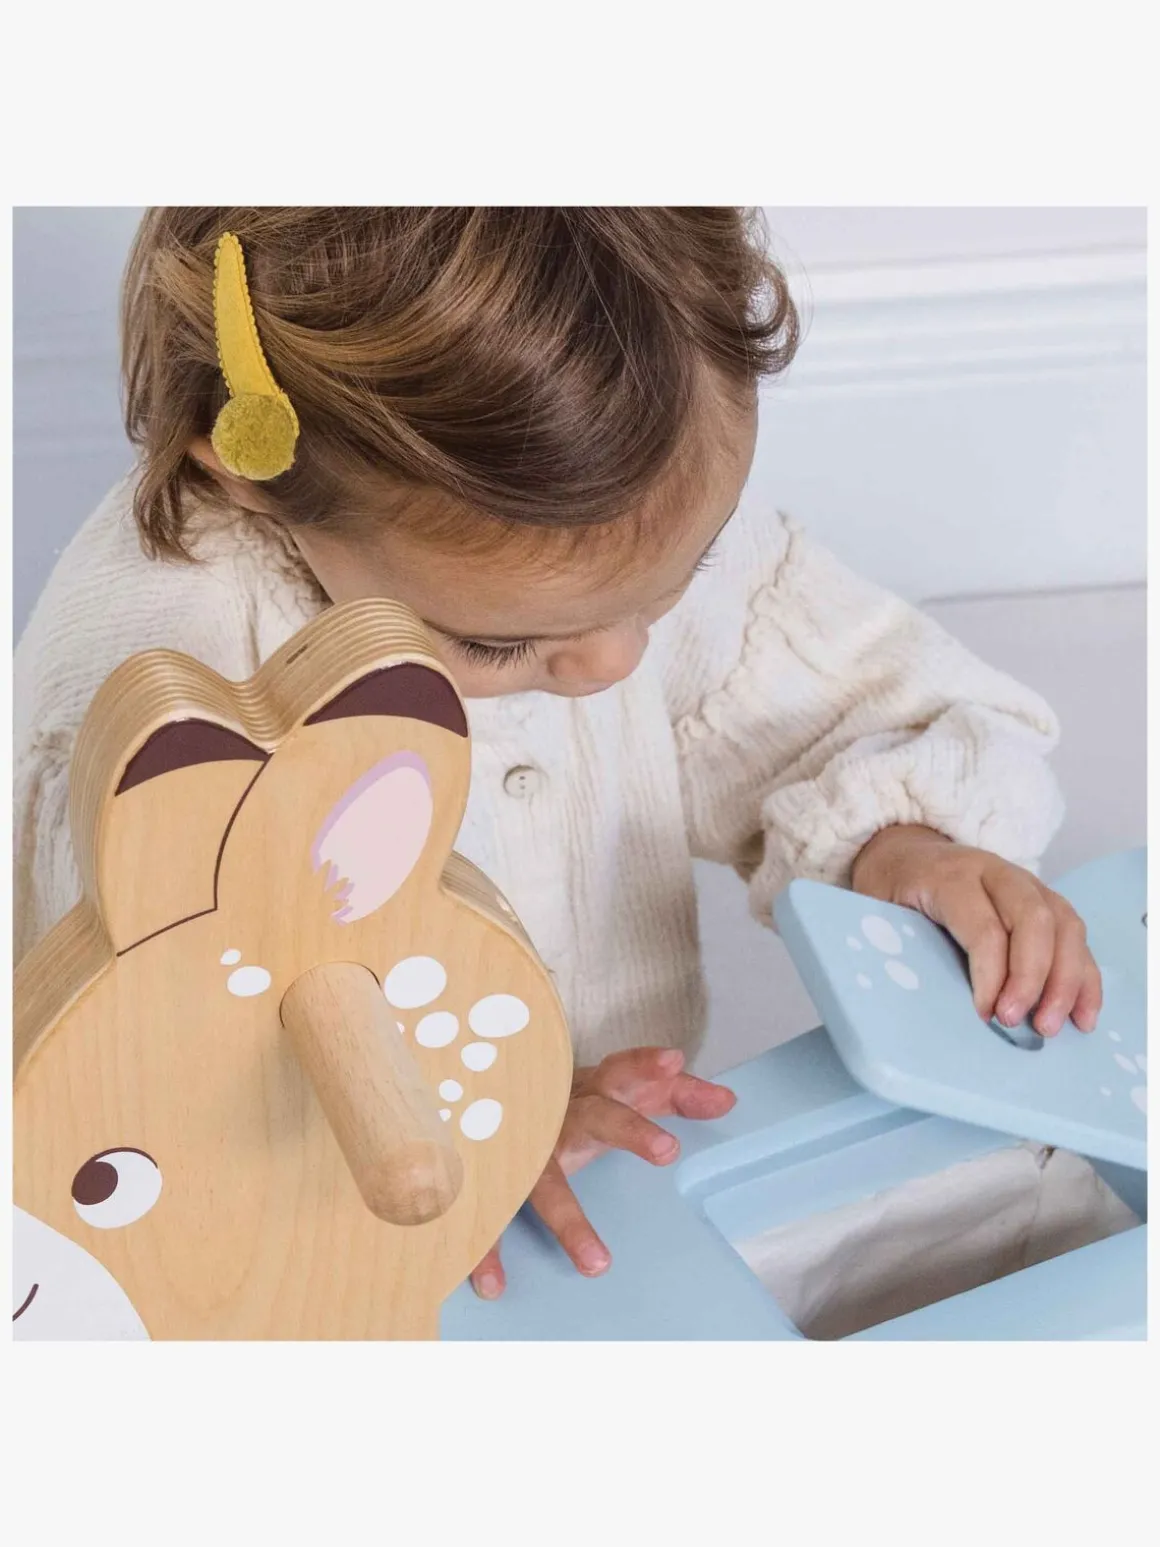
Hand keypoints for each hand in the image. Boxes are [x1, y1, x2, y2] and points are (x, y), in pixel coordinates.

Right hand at [470, 1046, 735, 1298]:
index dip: (646, 1065)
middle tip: (668, 1151)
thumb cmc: (577, 1099)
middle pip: (595, 1116)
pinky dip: (485, 1248)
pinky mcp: (496, 1181)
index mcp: (592, 1089)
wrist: (488, 1092)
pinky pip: (490, 1214)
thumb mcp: (624, 1092)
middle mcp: (558, 1113)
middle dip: (629, 1129)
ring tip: (596, 1263)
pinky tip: (490, 1282)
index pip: (623, 1071)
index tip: (673, 1062)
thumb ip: (676, 1095)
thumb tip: (726, 1100)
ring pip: (544, 1179)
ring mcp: (523, 1148)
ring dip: (567, 1219)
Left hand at [851, 825, 1100, 1037]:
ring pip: (1064, 925)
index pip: (983, 926)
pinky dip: (1084, 976)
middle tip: (1018, 1022)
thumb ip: (892, 943)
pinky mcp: (1044, 898)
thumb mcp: (873, 907)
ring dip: (1066, 980)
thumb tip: (907, 1000)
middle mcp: (995, 872)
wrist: (904, 849)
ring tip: (1051, 1027)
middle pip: (1034, 920)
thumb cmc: (890, 887)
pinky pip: (1076, 934)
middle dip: (1033, 978)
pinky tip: (1082, 1014)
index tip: (984, 1016)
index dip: (990, 975)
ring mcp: (1026, 882)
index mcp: (949, 875)